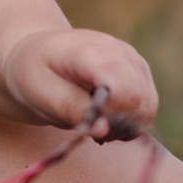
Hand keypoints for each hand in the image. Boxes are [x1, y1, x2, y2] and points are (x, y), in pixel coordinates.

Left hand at [0, 27, 156, 137]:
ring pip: (148, 107)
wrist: (36, 54)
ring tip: (92, 120)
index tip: (87, 124)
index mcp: (94, 51)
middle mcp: (121, 52)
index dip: (111, 117)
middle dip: (117, 125)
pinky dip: (128, 119)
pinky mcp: (140, 72)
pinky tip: (103, 115)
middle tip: (87, 127)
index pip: (125, 91)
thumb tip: (104, 130)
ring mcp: (134, 60)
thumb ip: (71, 109)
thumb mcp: (40, 92)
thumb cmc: (34, 73)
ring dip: (123, 125)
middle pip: (140, 102)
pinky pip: (147, 106)